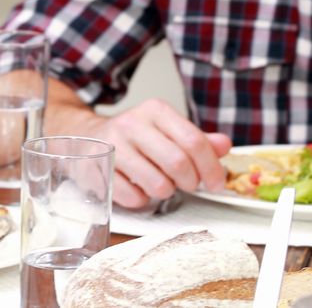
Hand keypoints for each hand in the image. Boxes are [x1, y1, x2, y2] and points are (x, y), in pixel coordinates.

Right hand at [72, 99, 231, 208]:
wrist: (87, 135)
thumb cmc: (135, 136)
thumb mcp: (167, 130)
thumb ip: (197, 139)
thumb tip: (224, 145)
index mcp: (155, 111)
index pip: (193, 141)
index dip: (211, 167)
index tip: (216, 183)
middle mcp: (132, 124)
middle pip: (177, 162)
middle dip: (190, 181)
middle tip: (189, 184)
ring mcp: (113, 147)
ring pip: (157, 183)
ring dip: (166, 191)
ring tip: (161, 183)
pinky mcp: (99, 170)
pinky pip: (134, 197)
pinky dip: (143, 199)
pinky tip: (139, 188)